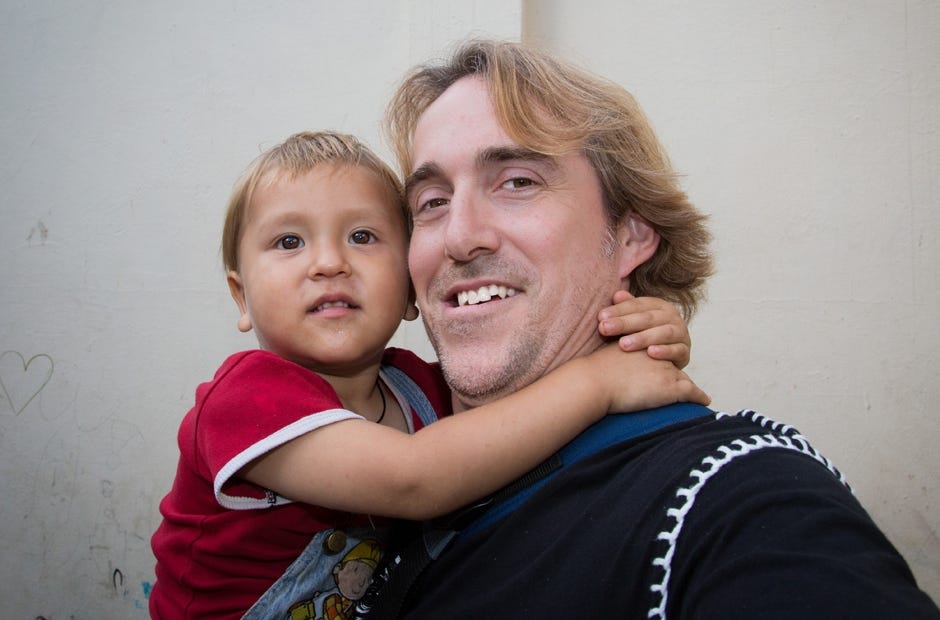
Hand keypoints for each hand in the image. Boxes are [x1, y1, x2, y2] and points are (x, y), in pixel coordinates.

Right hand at [587, 343, 709, 412]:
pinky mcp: (670, 389)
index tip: (667, 367)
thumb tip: (614, 349)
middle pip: (675, 363)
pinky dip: (699, 397)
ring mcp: (666, 371)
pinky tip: (704, 401)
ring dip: (690, 387)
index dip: (664, 359)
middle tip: (684, 381)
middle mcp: (659, 353)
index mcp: (645, 343)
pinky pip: (691, 393)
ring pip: (684, 379)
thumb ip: (618, 346)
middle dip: (678, 373)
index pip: (661, 350)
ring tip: (699, 396)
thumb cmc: (597, 369)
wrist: (596, 381)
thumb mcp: (609, 349)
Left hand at [597, 290, 690, 368]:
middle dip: (625, 323)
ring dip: (643, 338)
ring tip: (624, 344)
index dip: (619, 310)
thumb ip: (625, 308)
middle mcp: (672, 317)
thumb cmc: (644, 336)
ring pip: (664, 333)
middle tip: (605, 329)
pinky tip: (651, 353)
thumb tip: (616, 295)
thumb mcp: (634, 321)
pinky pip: (677, 350)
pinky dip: (665, 351)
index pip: (637, 305)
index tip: (600, 317)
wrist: (667, 357)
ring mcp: (681, 334)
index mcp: (658, 306)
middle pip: (648, 318)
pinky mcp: (685, 352)